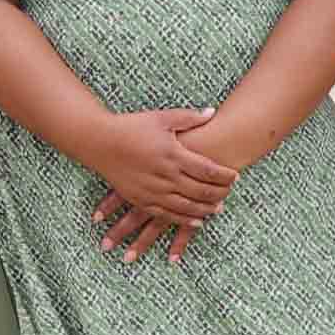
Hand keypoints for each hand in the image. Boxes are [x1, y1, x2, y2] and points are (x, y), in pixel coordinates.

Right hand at [87, 106, 238, 237]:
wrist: (100, 142)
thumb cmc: (131, 126)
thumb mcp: (161, 117)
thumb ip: (189, 118)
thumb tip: (212, 113)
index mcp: (173, 154)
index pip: (208, 170)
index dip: (224, 175)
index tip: (235, 175)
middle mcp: (165, 175)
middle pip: (201, 191)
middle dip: (220, 193)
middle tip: (230, 191)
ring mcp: (153, 191)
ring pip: (187, 206)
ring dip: (206, 209)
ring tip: (218, 208)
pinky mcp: (141, 200)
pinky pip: (168, 215)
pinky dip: (185, 219)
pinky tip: (198, 221)